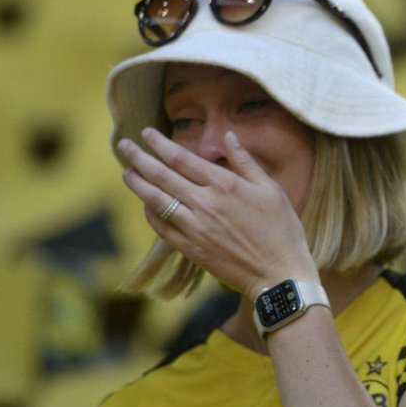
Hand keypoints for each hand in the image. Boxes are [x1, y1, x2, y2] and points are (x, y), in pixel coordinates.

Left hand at [118, 127, 317, 297]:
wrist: (278, 273)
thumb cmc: (281, 229)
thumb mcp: (271, 189)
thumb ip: (245, 161)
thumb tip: (229, 136)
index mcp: (225, 185)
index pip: (183, 159)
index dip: (161, 144)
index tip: (147, 133)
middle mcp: (205, 204)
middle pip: (162, 176)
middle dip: (140, 158)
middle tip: (124, 145)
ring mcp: (195, 228)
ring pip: (156, 201)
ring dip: (137, 184)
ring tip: (126, 171)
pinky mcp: (190, 249)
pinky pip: (161, 228)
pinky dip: (150, 213)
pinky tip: (145, 204)